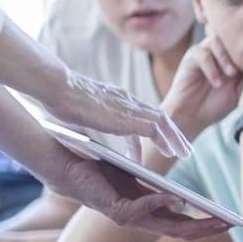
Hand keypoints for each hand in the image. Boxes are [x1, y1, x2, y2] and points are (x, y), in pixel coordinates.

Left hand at [39, 151, 231, 240]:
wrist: (70, 166)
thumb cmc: (102, 169)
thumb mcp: (137, 180)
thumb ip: (157, 190)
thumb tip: (181, 198)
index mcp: (147, 213)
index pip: (181, 225)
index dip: (204, 226)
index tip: (227, 223)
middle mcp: (139, 221)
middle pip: (179, 231)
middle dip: (206, 229)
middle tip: (230, 225)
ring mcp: (128, 218)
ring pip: (165, 227)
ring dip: (191, 224)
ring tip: (214, 217)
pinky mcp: (115, 210)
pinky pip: (142, 209)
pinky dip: (161, 204)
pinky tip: (179, 199)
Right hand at [42, 68, 191, 157]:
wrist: (59, 88)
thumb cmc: (60, 99)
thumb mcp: (79, 113)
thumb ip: (88, 122)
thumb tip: (82, 132)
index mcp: (116, 98)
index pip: (141, 113)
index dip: (152, 128)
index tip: (159, 139)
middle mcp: (127, 100)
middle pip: (158, 116)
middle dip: (171, 132)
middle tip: (182, 148)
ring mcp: (130, 107)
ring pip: (163, 122)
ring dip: (175, 138)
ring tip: (183, 153)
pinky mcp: (130, 117)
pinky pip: (157, 130)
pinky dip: (166, 140)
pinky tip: (172, 153)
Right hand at [165, 37, 242, 139]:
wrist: (193, 115)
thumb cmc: (219, 104)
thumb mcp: (242, 90)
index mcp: (233, 56)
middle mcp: (219, 50)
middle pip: (231, 37)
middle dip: (241, 49)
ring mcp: (205, 52)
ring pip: (216, 41)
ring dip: (225, 57)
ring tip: (232, 75)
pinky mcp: (191, 58)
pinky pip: (201, 54)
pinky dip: (211, 68)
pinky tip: (217, 83)